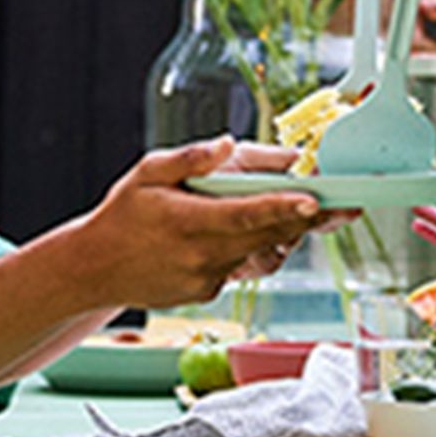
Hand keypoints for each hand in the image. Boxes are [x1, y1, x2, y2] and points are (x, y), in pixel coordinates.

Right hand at [73, 138, 327, 308]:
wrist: (92, 269)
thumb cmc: (123, 214)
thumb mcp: (148, 172)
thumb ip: (190, 157)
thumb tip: (226, 144)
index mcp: (188, 221)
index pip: (246, 215)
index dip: (284, 207)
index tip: (314, 200)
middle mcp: (201, 255)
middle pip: (268, 234)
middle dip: (307, 219)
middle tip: (343, 203)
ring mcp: (206, 279)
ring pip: (263, 254)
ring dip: (285, 233)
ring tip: (299, 211)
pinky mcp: (208, 292)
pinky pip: (245, 267)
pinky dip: (255, 248)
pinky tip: (248, 231)